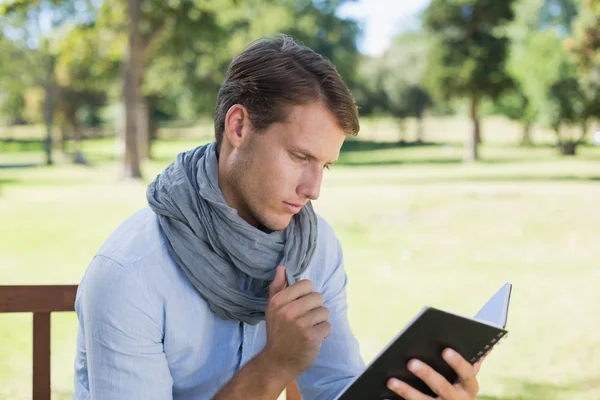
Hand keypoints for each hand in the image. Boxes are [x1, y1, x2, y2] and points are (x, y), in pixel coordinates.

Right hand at [260, 265, 331, 380]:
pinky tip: (312, 338)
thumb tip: (282, 267)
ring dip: (319, 321)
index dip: (306, 294)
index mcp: (278, 301)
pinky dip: (323, 333)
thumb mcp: (272, 308)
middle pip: (318, 297)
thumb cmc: (277, 332)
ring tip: (308, 329)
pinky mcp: (312, 336)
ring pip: (325, 311)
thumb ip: (277, 287)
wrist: (277, 362)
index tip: (300, 305)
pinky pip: (328, 326)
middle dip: (315, 308)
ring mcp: (300, 324)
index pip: (306, 284)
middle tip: (304, 319)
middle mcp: (288, 311)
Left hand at [386, 348, 483, 399]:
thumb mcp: (465, 372)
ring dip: (406, 391)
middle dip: (427, 375)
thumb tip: (487, 330)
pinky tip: (383, 397)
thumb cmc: (456, 380)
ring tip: (391, 380)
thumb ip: (472, 356)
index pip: (467, 374)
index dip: (458, 362)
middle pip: (443, 389)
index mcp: (469, 387)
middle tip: (411, 362)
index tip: (445, 350)